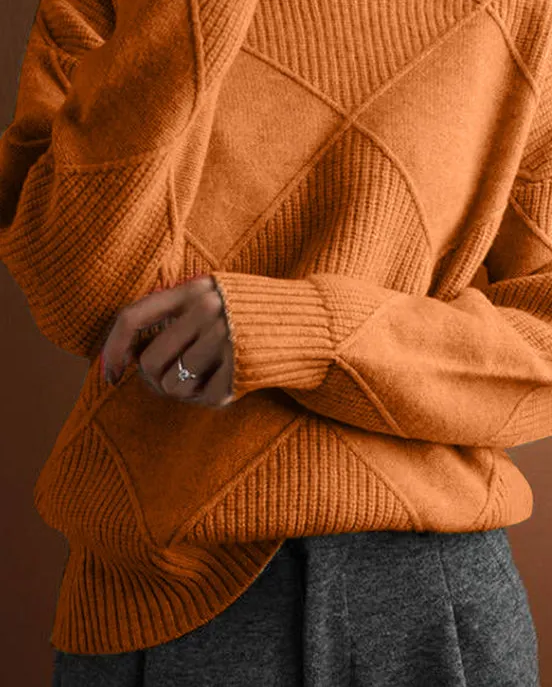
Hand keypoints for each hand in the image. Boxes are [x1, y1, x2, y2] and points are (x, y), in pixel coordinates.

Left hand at [101, 274, 235, 407]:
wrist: (306, 317)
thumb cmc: (248, 313)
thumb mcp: (211, 297)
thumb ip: (174, 314)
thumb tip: (130, 355)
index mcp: (192, 290)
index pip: (133, 317)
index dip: (113, 349)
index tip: (111, 375)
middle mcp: (206, 309)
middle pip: (149, 361)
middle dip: (157, 378)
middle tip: (176, 375)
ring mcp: (225, 337)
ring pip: (174, 384)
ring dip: (185, 390)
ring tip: (205, 377)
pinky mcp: (242, 365)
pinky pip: (207, 397)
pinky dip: (210, 396)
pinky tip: (225, 382)